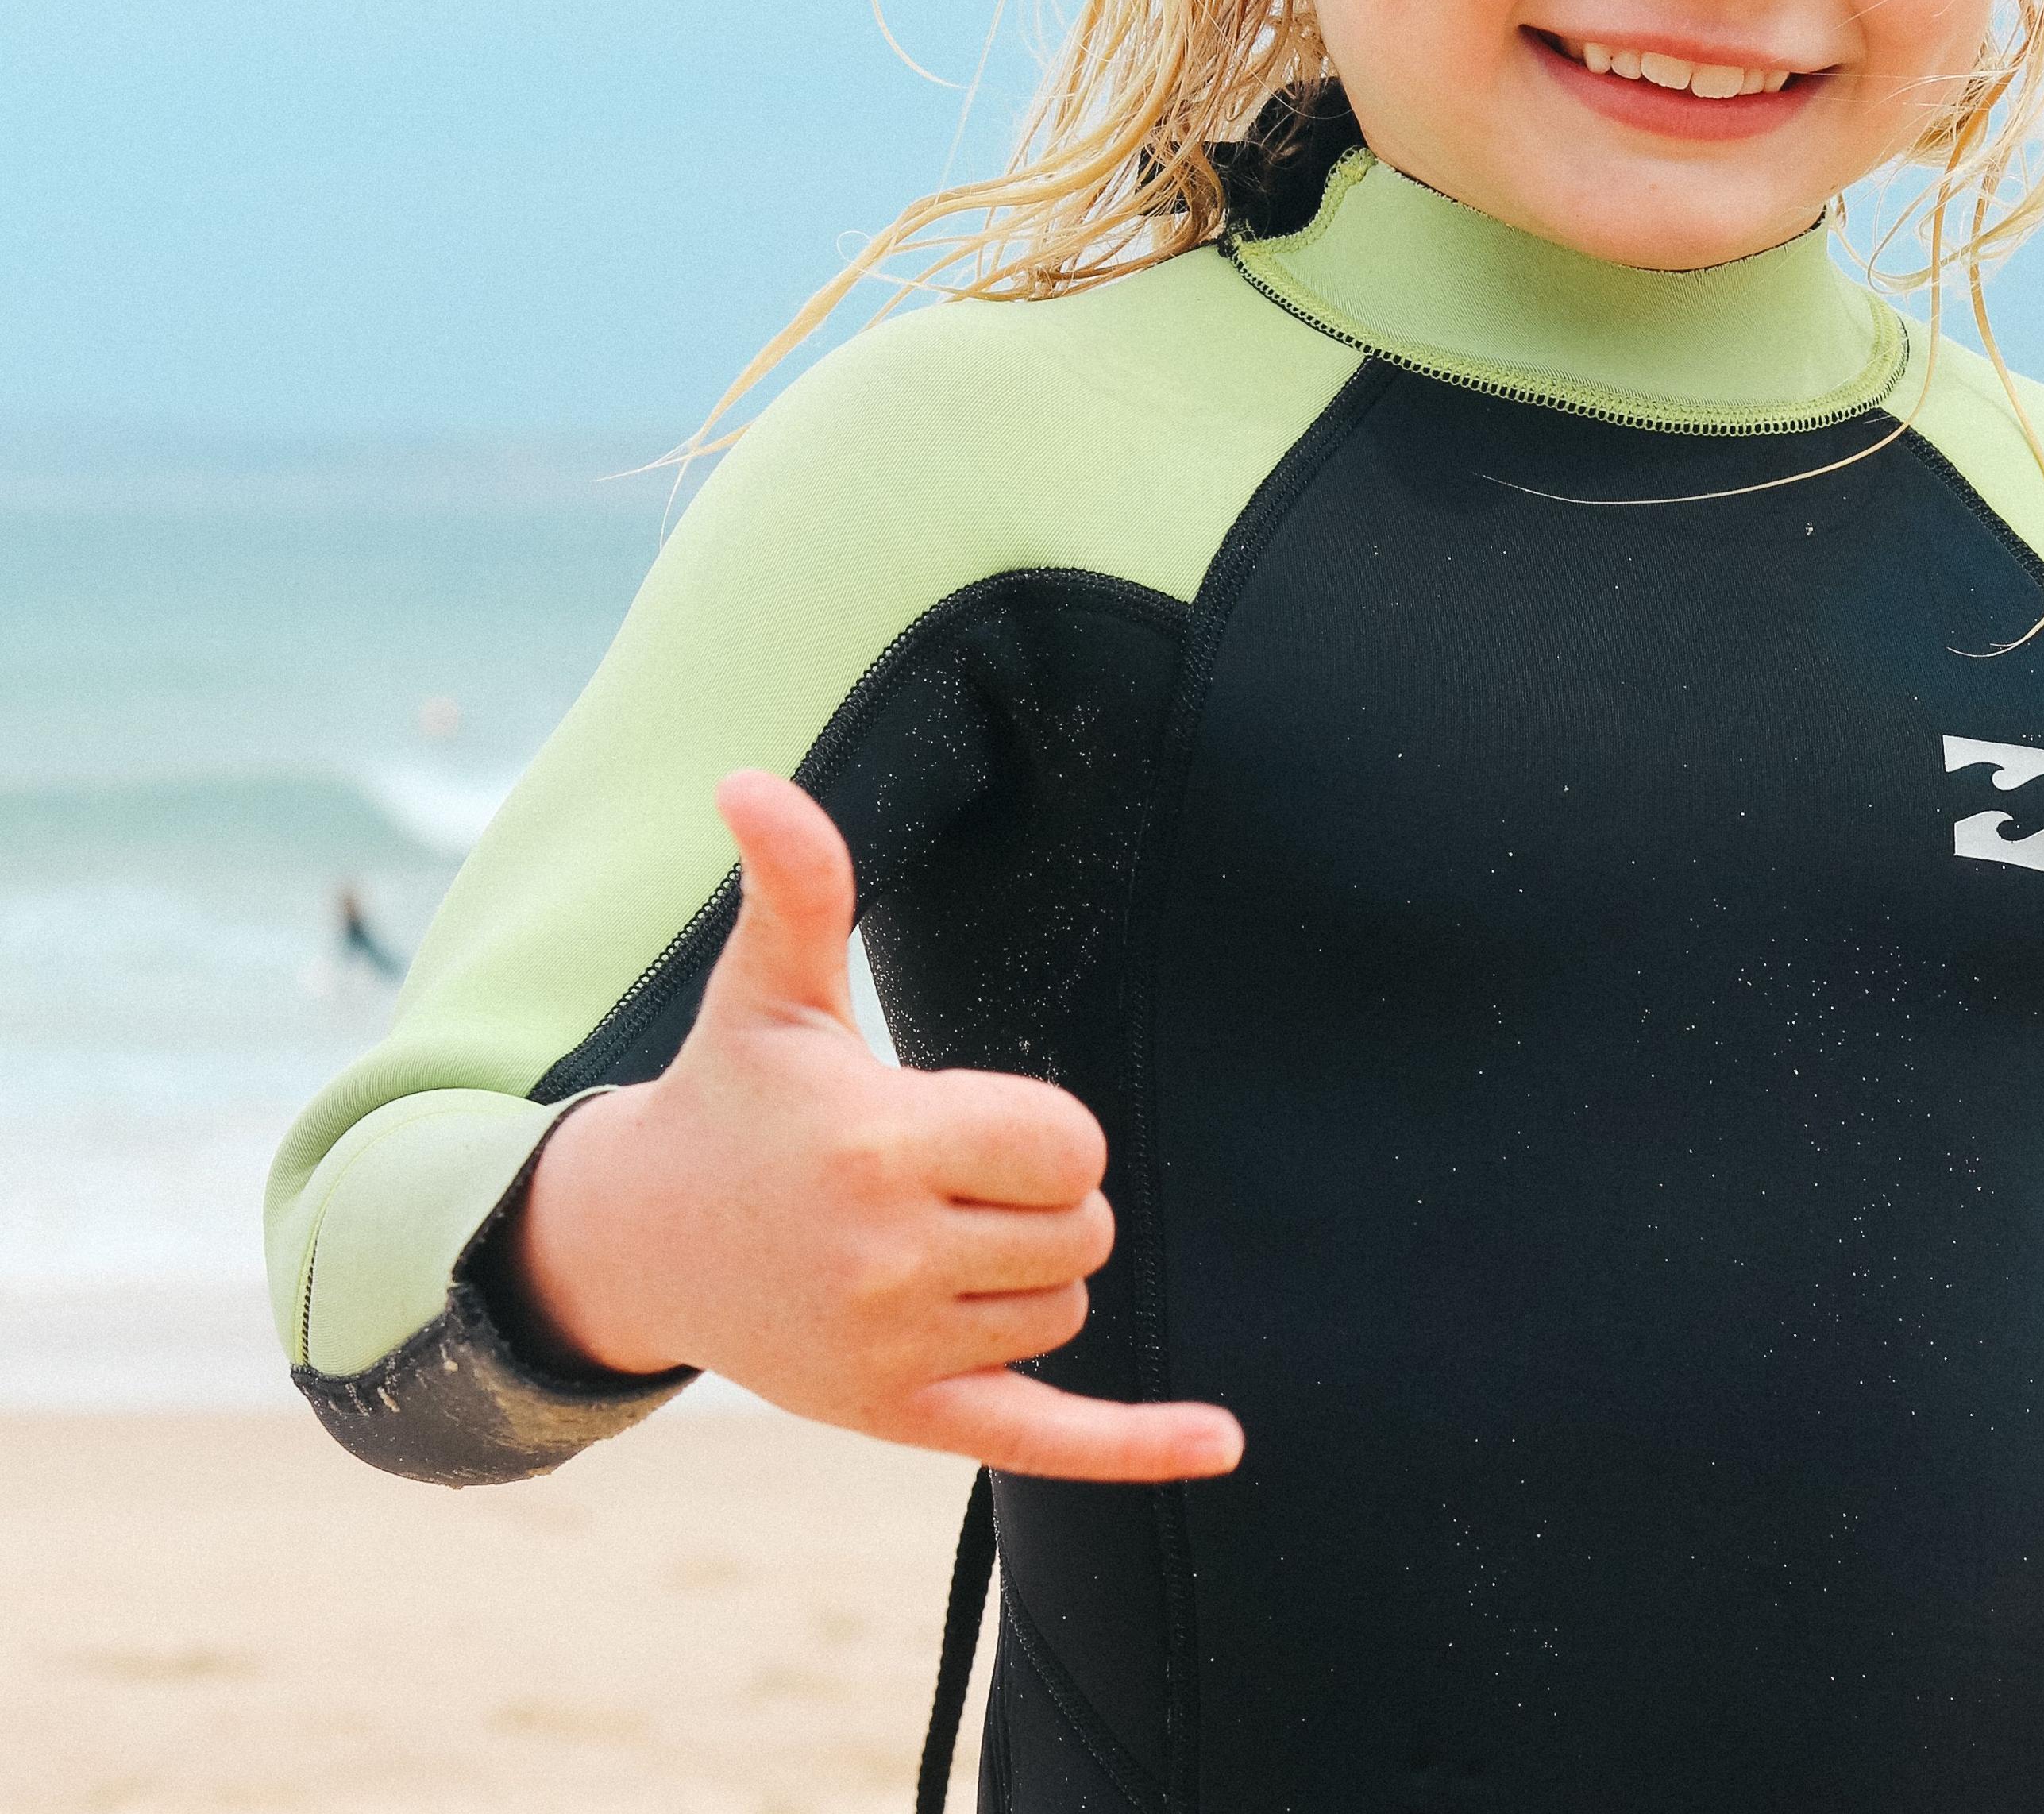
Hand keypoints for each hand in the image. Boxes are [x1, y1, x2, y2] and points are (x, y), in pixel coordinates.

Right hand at [501, 767, 1241, 1482]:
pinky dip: (1138, 1443)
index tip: (973, 1118)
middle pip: (1080, 1229)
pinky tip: (1224, 1443)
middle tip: (949, 1177)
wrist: (641, 1242)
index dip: (1047, 1129)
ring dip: (1030, 1273)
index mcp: (879, 1149)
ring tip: (930, 1238)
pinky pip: (1049, 1440)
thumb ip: (797, 885)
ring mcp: (893, 1354)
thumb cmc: (731, 1095)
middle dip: (1043, 1196)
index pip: (1069, 1145)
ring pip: (1064, 1308)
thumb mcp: (767, 989)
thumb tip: (751, 778)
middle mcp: (888, 1263)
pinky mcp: (900, 1420)